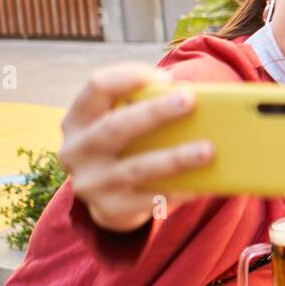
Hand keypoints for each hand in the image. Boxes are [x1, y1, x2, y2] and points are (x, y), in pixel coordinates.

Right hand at [59, 63, 213, 232]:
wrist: (108, 200)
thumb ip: (145, 108)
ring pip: (137, 168)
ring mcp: (91, 182)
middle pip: (115, 127)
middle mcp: (76, 150)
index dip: (128, 77)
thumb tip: (200, 99)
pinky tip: (200, 185)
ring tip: (208, 150)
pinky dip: (177, 190)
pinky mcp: (109, 208)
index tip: (164, 77)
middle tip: (189, 100)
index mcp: (78, 119)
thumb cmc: (126, 147)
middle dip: (153, 112)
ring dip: (175, 158)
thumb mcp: (123, 125)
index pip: (96, 86)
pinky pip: (149, 199)